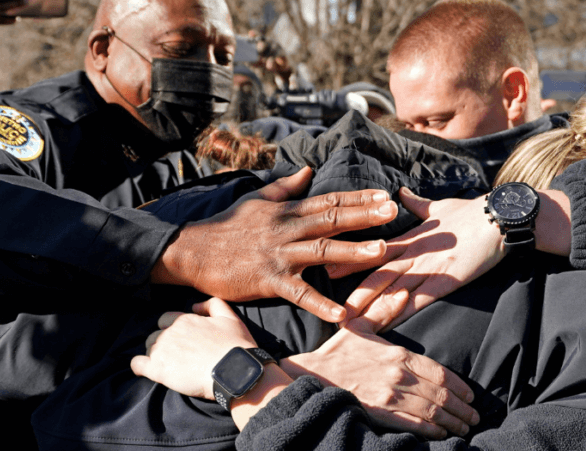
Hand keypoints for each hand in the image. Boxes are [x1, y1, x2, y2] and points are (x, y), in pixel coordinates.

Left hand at [131, 298, 257, 399]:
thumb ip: (213, 304)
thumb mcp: (230, 317)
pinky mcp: (158, 370)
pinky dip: (138, 366)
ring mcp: (162, 351)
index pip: (165, 320)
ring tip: (168, 365)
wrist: (234, 371)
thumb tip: (195, 306)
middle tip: (175, 355)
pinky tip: (145, 370)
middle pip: (154, 335)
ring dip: (154, 355)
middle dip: (162, 343)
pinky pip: (137, 365)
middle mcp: (170, 333)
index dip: (170, 328)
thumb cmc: (235, 345)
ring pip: (148, 349)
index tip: (179, 339)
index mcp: (184, 320)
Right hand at [151, 167, 397, 322]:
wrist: (192, 251)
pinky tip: (342, 314)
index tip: (384, 195)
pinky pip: (298, 293)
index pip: (328, 201)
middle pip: (330, 220)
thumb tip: (308, 169)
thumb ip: (286, 187)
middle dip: (363, 215)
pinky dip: (320, 304)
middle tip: (392, 211)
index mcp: (286, 212)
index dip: (357, 197)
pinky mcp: (268, 280)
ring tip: (381, 250)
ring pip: (320, 251)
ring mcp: (278, 255)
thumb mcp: (257, 200)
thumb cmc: (226, 226)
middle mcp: (286, 230)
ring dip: (351, 251)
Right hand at [281, 288, 478, 438]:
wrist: (312, 377)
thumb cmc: (336, 353)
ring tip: (464, 428)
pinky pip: (417, 425)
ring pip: (433, 411)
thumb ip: (384, 310)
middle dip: (462, 407)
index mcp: (398, 354)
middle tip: (473, 416)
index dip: (460, 386)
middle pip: (442, 394)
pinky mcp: (383, 415)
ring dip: (453, 421)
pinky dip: (434, 431)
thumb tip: (403, 291)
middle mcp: (399, 376)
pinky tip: (443, 434)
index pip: (440, 371)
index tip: (471, 395)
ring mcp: (392, 397)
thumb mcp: (359, 325)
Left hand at [329, 187, 503, 329]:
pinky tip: (384, 327)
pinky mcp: (445, 281)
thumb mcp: (437, 207)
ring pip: (392, 291)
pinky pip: (417, 301)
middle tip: (331, 308)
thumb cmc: (470, 212)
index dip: (351, 261)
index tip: (328, 269)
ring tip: (351, 325)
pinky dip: (399, 314)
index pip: (373, 251)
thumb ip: (416, 204)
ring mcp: (428, 268)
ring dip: (370, 309)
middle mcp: (413, 254)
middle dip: (353, 293)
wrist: (499, 217)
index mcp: (410, 238)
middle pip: (376, 276)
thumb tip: (401, 194)